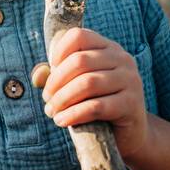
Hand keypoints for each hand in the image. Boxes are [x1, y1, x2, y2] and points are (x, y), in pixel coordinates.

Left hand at [31, 27, 149, 159]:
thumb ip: (54, 75)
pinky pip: (96, 107)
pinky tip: (61, 120)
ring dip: (62, 99)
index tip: (51, 70)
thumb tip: (38, 76)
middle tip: (47, 98)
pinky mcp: (132, 104)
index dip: (59, 51)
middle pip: (80, 61)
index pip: (79, 36)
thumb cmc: (96, 102)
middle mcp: (122, 59)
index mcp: (108, 48)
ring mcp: (131, 80)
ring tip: (51, 111)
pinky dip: (73, 114)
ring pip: (87, 83)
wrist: (128, 133)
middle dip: (56, 81)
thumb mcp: (74, 84)